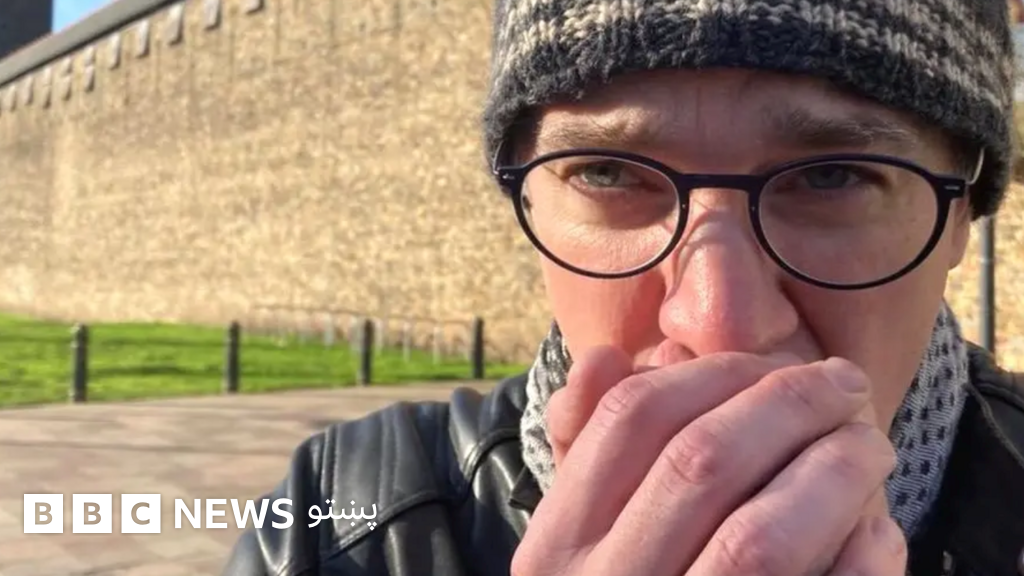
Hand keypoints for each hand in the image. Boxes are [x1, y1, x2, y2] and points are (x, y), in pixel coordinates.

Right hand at [511, 347, 903, 575]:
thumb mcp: (576, 539)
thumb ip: (585, 451)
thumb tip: (609, 356)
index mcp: (556, 548)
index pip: (631, 419)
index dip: (712, 373)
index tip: (768, 361)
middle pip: (704, 460)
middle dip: (789, 403)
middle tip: (842, 385)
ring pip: (763, 534)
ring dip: (834, 469)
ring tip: (868, 444)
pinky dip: (860, 553)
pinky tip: (873, 528)